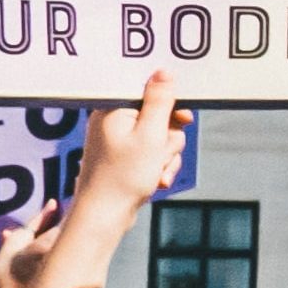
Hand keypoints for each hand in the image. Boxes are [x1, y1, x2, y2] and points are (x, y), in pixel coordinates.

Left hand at [72, 74, 187, 223]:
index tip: (184, 120)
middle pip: (161, 118)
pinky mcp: (123, 157)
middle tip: (160, 154)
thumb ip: (159, 101)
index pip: (151, 92)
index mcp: (114, 109)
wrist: (103, 216)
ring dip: (166, 157)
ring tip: (155, 173)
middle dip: (169, 140)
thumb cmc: (123, 176)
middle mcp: (113, 121)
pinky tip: (155, 181)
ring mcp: (118, 141)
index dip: (171, 107)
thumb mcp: (150, 135)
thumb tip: (163, 72)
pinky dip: (158, 167)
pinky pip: (152, 154)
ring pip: (161, 139)